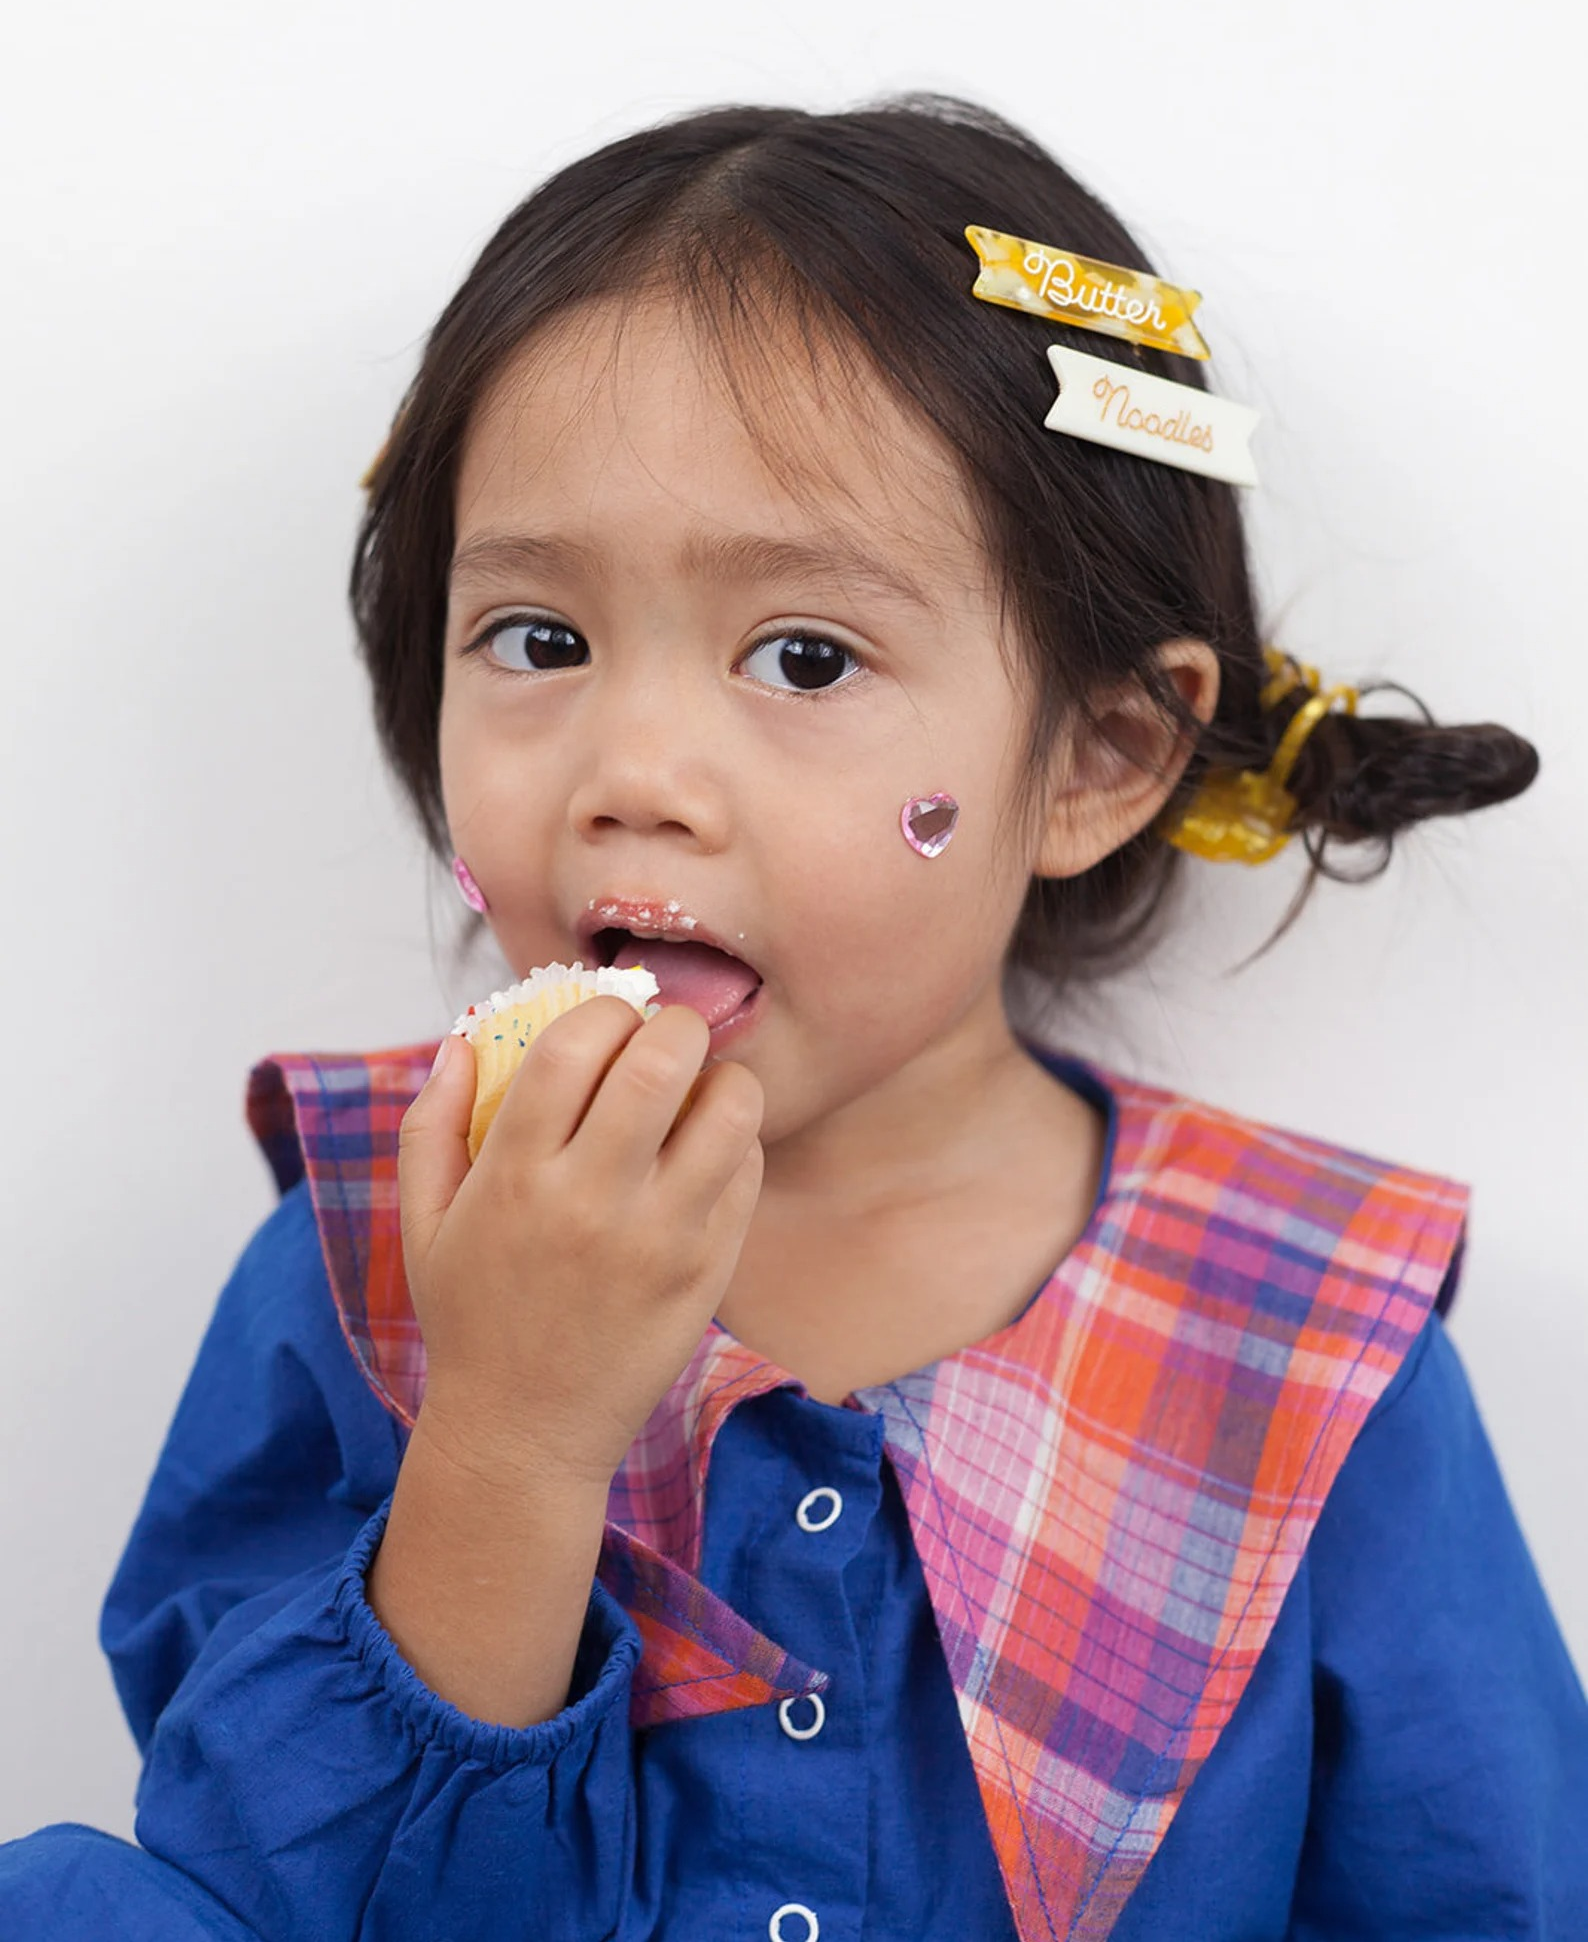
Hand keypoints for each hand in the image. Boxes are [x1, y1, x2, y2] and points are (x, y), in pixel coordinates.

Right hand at [396, 998, 764, 1489]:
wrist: (526, 1432)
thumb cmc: (473, 1316)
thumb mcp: (424, 1222)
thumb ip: (432, 1121)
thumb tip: (464, 1034)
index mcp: (515, 1175)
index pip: (574, 1043)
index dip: (602, 1009)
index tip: (606, 1024)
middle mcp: (592, 1200)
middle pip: (663, 1059)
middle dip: (673, 1025)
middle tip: (663, 1041)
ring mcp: (660, 1237)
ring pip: (732, 1108)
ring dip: (720, 1080)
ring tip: (693, 1095)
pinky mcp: (708, 1268)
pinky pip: (748, 1168)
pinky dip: (735, 1141)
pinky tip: (702, 1154)